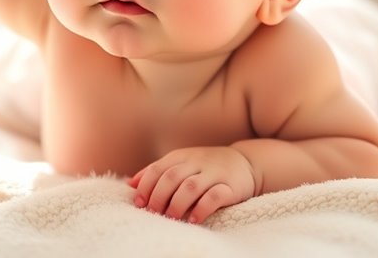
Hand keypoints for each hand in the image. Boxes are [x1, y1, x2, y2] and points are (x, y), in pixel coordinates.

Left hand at [127, 146, 257, 223]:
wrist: (246, 162)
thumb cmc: (207, 167)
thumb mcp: (182, 164)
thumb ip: (158, 172)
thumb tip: (130, 184)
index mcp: (182, 157)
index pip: (158, 169)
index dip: (146, 187)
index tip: (139, 204)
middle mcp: (197, 162)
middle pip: (171, 177)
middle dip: (158, 197)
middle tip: (153, 213)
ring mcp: (214, 173)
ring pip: (190, 186)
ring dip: (177, 204)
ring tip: (171, 218)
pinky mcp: (230, 186)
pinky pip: (214, 196)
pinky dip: (202, 208)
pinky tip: (193, 219)